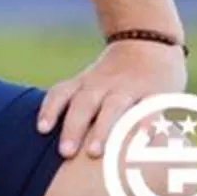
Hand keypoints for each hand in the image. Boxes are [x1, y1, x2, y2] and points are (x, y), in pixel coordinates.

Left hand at [37, 39, 187, 158]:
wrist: (149, 41)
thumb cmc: (113, 75)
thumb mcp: (90, 83)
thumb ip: (75, 106)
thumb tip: (50, 139)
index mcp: (84, 83)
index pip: (61, 93)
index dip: (49, 109)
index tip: (41, 130)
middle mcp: (102, 85)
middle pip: (84, 104)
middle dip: (73, 128)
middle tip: (65, 153)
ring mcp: (128, 88)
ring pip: (113, 107)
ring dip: (102, 129)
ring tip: (94, 154)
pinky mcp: (155, 92)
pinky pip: (149, 107)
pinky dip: (144, 122)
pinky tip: (141, 139)